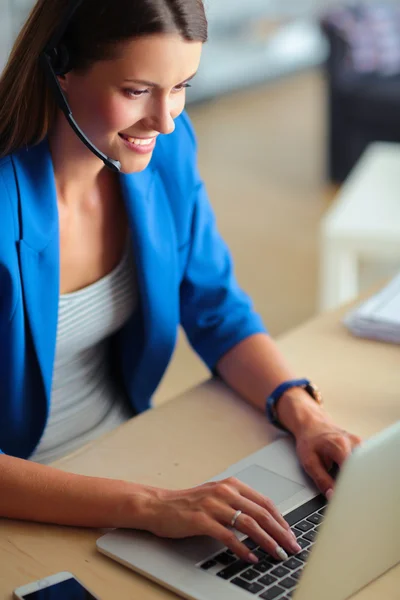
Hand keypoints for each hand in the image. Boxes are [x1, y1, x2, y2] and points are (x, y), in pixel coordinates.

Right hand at [138, 478, 301, 562]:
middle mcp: (224, 492)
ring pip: (248, 524)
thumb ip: (238, 503)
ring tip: (277, 554)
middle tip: (291, 547)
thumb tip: (264, 521)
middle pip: (261, 513)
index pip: (264, 502)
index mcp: (231, 485)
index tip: (291, 534)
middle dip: (280, 533)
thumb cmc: (188, 504)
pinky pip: (228, 536)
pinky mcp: (202, 520)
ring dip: (267, 542)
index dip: (281, 519)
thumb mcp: (217, 496)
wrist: (159, 505)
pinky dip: (242, 548)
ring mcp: (213, 505)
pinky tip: (251, 557)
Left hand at [295, 416, 361, 497]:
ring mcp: (360, 443)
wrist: (312, 425)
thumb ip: (322, 481)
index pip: (353, 473)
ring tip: (344, 480)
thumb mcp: (309, 462)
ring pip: (365, 468)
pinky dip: (358, 472)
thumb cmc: (309, 441)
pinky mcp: (362, 446)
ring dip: (357, 478)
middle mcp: (354, 443)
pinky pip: (364, 463)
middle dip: (356, 485)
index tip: (344, 497)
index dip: (350, 488)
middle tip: (346, 494)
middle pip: (362, 471)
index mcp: (341, 446)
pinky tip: (348, 473)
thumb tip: (333, 496)